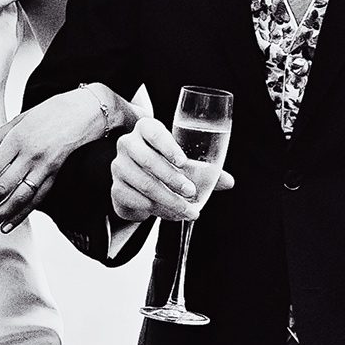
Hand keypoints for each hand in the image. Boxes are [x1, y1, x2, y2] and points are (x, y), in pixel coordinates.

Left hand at [0, 85, 124, 235]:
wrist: (85, 112)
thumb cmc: (50, 112)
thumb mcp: (18, 120)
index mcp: (17, 141)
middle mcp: (30, 157)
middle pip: (1, 189)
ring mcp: (44, 168)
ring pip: (18, 199)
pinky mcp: (54, 175)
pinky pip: (37, 199)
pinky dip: (21, 214)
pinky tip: (7, 225)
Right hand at [109, 113, 232, 225]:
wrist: (137, 185)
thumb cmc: (164, 166)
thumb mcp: (183, 165)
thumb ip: (205, 171)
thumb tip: (229, 182)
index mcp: (146, 129)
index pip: (154, 132)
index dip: (168, 147)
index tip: (184, 162)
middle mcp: (128, 144)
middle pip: (149, 161)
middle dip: (173, 179)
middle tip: (192, 192)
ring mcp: (119, 166)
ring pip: (145, 185)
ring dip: (169, 200)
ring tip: (188, 211)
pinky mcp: (116, 188)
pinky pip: (137, 201)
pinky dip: (157, 210)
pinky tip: (172, 215)